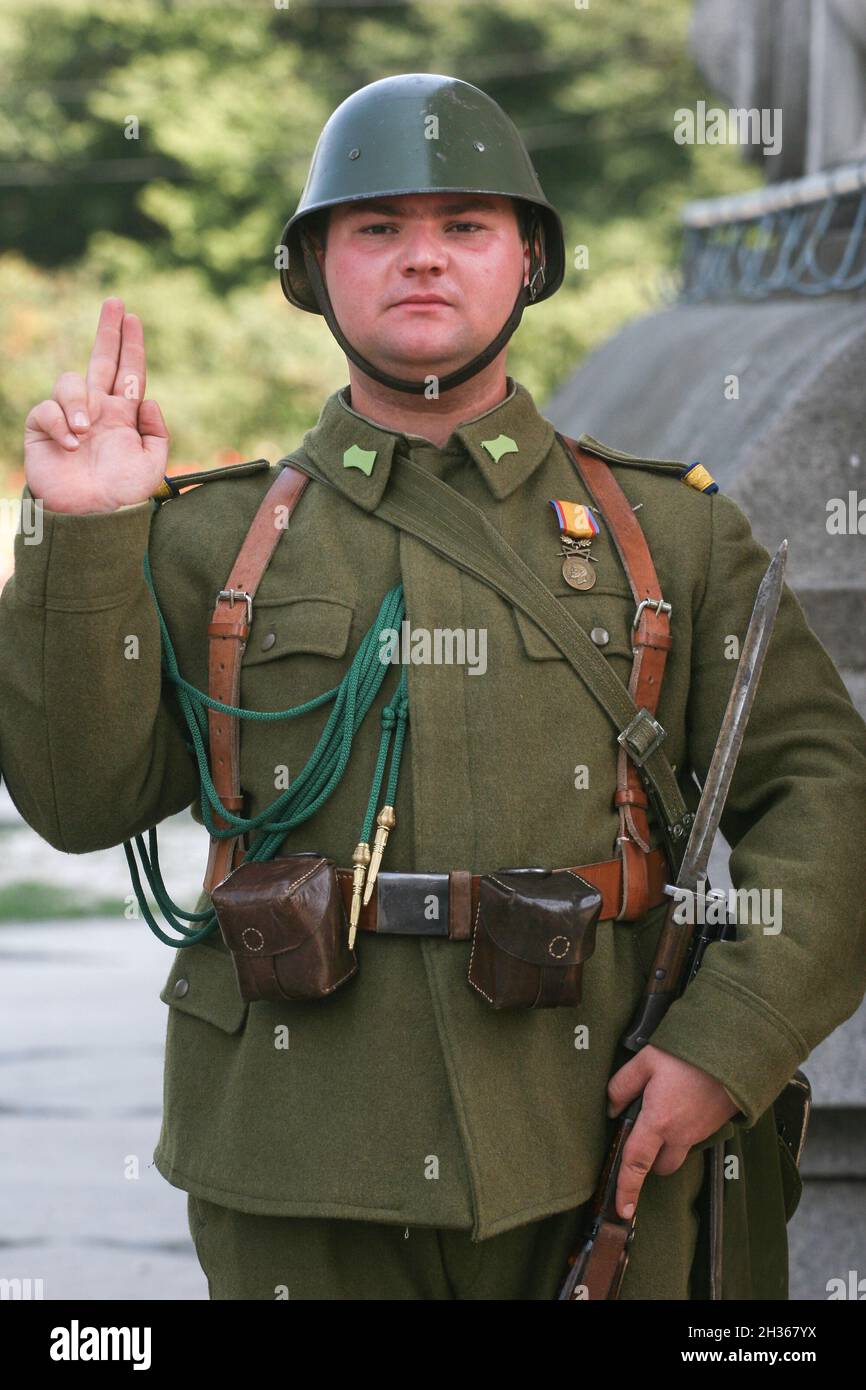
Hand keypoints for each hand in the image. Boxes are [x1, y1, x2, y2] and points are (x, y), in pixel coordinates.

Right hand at [23, 297, 169, 513]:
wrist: (91, 517)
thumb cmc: (122, 494)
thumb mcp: (153, 463)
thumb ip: (157, 431)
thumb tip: (147, 398)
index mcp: (123, 416)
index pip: (129, 373)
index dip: (131, 346)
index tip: (133, 318)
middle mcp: (96, 410)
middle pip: (100, 360)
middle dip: (107, 331)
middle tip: (115, 303)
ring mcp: (69, 418)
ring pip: (70, 382)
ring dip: (79, 403)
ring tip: (86, 432)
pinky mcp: (43, 429)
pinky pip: (47, 409)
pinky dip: (60, 423)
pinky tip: (71, 445)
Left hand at [606, 1044, 739, 1219]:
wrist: (734, 1054)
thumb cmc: (688, 1055)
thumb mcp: (646, 1060)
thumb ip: (622, 1086)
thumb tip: (611, 1107)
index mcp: (658, 1121)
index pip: (636, 1163)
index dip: (626, 1188)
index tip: (623, 1209)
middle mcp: (680, 1134)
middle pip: (662, 1166)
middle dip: (651, 1159)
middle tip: (642, 1131)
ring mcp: (699, 1133)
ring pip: (679, 1152)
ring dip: (668, 1145)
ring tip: (663, 1111)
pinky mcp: (713, 1126)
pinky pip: (693, 1138)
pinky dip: (684, 1130)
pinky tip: (681, 1104)